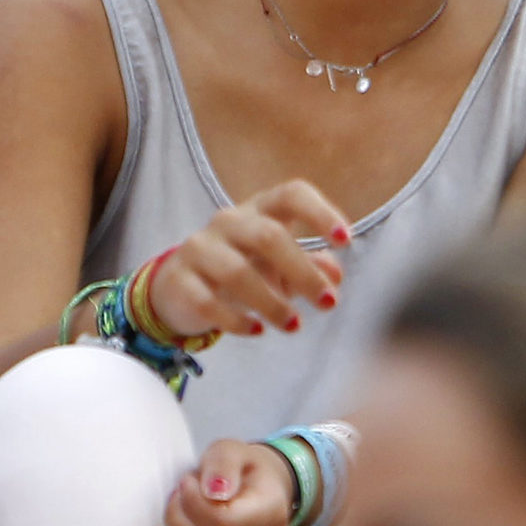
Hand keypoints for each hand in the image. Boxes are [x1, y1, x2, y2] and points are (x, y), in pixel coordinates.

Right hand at [148, 179, 350, 338]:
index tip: (346, 240)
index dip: (320, 212)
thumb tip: (335, 277)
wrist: (180, 287)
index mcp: (259, 210)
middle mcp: (229, 222)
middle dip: (303, 272)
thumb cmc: (242, 268)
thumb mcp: (279, 265)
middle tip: (327, 303)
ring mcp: (200, 248)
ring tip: (294, 325)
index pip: (291, 195)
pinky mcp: (179, 280)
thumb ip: (310, 266)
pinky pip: (209, 302)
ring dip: (272, 303)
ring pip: (238, 272)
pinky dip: (237, 320)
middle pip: (269, 236)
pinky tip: (257, 331)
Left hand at [166, 438, 296, 525]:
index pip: (223, 525)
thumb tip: (214, 491)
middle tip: (181, 494)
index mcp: (273, 512)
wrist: (266, 494)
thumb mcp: (233, 450)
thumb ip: (222, 463)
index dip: (193, 504)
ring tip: (188, 509)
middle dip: (181, 519)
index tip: (188, 482)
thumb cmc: (247, 471)